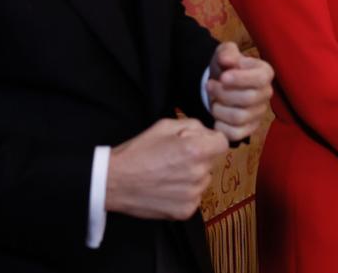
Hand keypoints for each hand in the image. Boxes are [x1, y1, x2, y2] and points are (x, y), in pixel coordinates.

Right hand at [105, 117, 227, 219]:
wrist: (114, 182)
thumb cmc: (138, 151)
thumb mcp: (165, 125)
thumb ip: (193, 126)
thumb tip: (208, 134)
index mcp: (196, 150)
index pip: (223, 142)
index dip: (210, 140)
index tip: (198, 143)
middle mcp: (199, 174)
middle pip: (212, 162)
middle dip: (199, 157)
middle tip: (175, 158)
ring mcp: (193, 195)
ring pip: (204, 180)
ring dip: (193, 176)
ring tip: (168, 174)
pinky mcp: (185, 211)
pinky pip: (194, 197)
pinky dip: (184, 193)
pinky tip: (166, 188)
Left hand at [206, 42, 273, 141]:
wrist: (220, 83)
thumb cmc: (226, 67)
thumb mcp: (225, 53)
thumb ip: (227, 53)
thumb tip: (227, 59)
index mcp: (265, 73)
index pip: (260, 79)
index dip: (241, 79)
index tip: (223, 77)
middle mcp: (266, 94)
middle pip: (248, 99)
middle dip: (224, 93)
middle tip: (209, 85)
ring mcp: (258, 113)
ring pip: (240, 117)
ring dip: (219, 109)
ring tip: (211, 100)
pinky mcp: (248, 129)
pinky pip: (236, 134)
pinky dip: (221, 126)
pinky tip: (215, 115)